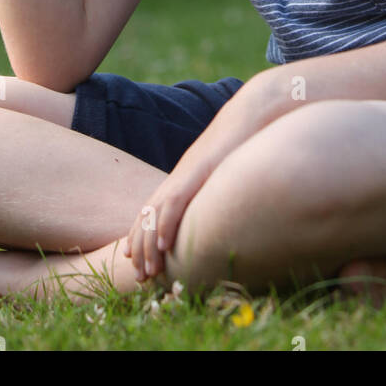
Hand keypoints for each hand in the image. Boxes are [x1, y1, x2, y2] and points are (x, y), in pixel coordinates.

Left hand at [122, 72, 283, 283]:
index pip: (153, 210)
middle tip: (139, 273)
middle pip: (148, 214)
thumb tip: (223, 212)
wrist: (251, 112)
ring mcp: (186, 173)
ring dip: (149, 244)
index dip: (141, 234)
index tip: (133, 257)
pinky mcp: (198, 171)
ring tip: (146, 270)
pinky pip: (176, 201)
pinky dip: (167, 224)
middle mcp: (179, 176)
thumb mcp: (226, 171)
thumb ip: (216, 190)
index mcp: (184, 177)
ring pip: (156, 212)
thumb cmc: (243, 141)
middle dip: (141, 245)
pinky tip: (165, 245)